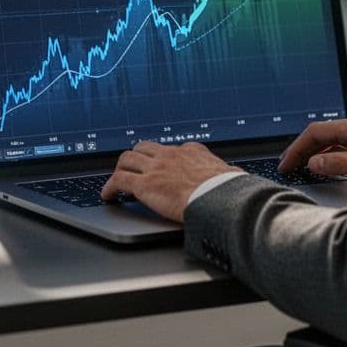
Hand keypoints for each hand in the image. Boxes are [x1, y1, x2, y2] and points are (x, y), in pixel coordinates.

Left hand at [101, 141, 242, 222]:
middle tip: (133, 168)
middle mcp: (172, 155)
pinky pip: (118, 180)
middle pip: (145, 148)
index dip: (163, 158)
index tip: (161, 165)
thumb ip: (230, 174)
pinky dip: (110, 187)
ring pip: (127, 158)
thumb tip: (237, 178)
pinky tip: (108, 195)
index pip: (173, 149)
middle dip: (137, 157)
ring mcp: (156, 168)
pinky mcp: (144, 184)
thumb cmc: (230, 191)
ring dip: (121, 168)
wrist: (221, 198)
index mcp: (193, 152)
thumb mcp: (233, 176)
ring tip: (118, 180)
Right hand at [278, 116, 346, 186]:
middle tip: (290, 166)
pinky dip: (333, 152)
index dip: (297, 149)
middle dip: (303, 149)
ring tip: (306, 166)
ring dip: (317, 151)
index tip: (286, 164)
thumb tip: (315, 162)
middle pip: (323, 133)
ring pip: (336, 137)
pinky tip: (334, 164)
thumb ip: (342, 164)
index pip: (316, 133)